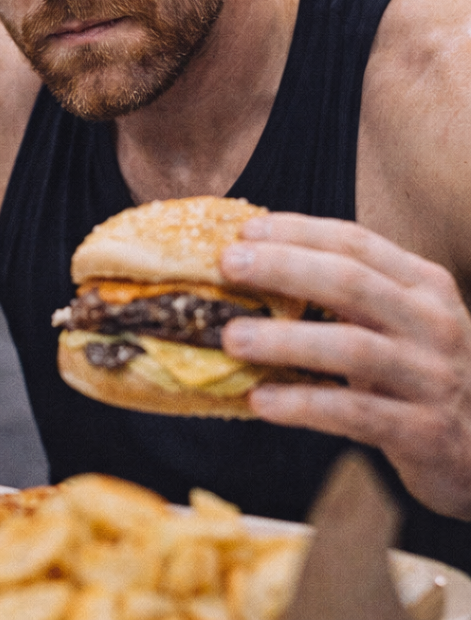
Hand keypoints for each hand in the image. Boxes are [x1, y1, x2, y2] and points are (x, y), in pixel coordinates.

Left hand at [219, 212, 470, 519]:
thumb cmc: (423, 374)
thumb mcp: (399, 321)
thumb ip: (346, 294)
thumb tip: (253, 264)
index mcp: (422, 285)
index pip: (355, 242)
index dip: (297, 231)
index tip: (245, 229)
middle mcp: (433, 323)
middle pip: (350, 282)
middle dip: (283, 268)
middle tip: (227, 265)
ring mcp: (432, 377)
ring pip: (351, 348)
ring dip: (284, 340)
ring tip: (230, 338)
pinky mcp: (425, 432)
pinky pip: (355, 413)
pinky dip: (303, 404)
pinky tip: (260, 400)